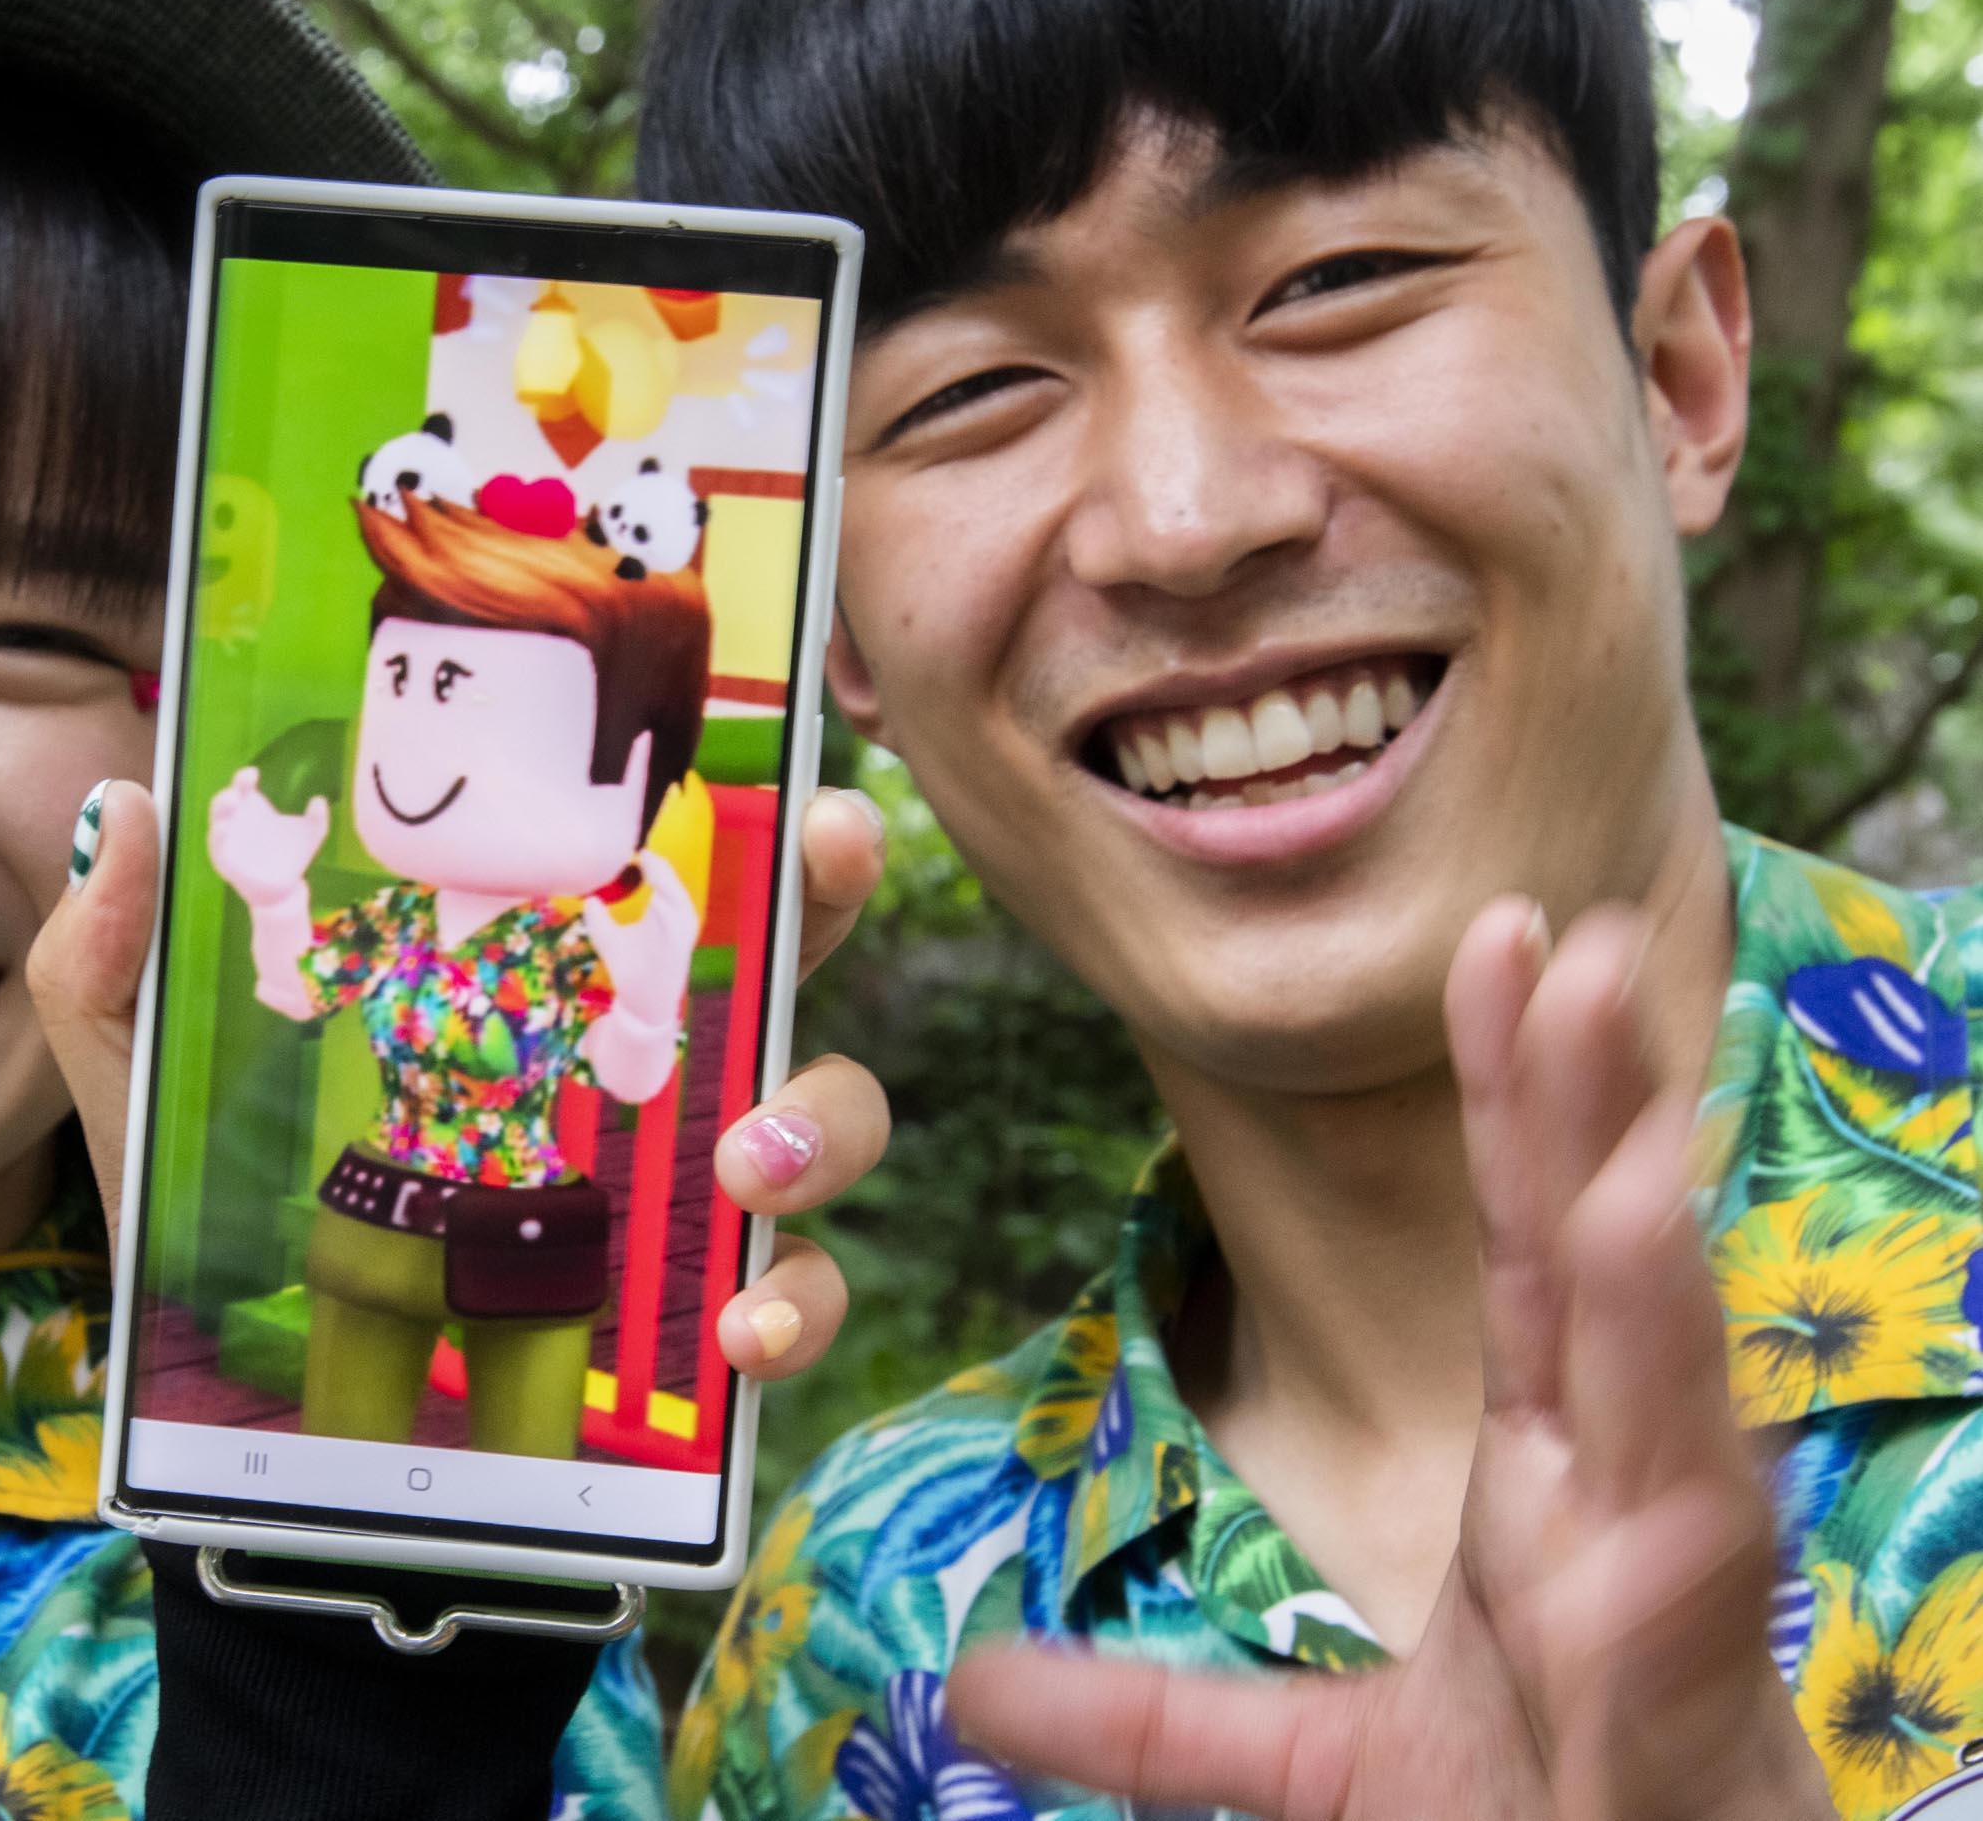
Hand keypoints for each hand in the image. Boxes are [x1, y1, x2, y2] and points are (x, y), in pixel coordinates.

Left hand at [31, 781, 893, 1381]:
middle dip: (828, 887)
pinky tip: (738, 1334)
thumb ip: (116, 960)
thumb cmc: (213, 1236)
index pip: (638, 857)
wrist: (255, 1448)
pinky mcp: (698, 1318)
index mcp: (521, 978)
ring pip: (828, 1114)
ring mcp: (680, 1191)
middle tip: (825, 860)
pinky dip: (796, 1307)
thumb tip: (132, 800)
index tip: (758, 754)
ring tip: (744, 1166)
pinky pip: (800, 1299)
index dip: (709, 788)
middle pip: (780, 943)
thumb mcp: (146, 1092)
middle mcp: (627, 1063)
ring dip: (817, 1119)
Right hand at [206, 766, 328, 905]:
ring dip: (221, 812)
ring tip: (232, 804)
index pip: (242, 786)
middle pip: (223, 802)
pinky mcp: (224, 859)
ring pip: (217, 822)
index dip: (244, 778)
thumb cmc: (292, 854)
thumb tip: (319, 800)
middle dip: (227, 795)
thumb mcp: (311, 835)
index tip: (253, 775)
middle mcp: (235, 820)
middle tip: (237, 794)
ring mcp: (227, 840)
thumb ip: (317, 819)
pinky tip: (225, 830)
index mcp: (252, 807)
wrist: (284, 888)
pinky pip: (218, 847)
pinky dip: (219, 837)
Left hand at [947, 901, 1836, 1820]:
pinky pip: (1687, 1530)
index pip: (1518, 1254)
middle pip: (1592, 1264)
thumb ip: (1149, 1722)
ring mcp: (1663, 1582)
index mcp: (1545, 1481)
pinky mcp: (1687, 1685)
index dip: (1510, 1102)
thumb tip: (976, 1682)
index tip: (1494, 946)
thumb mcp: (1310, 1774)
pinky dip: (1675, 1419)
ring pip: (1658, 1366)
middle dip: (1583, 1097)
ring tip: (1618, 1067)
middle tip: (1565, 928)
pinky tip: (1656, 1313)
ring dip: (1638, 1218)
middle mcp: (1616, 1500)